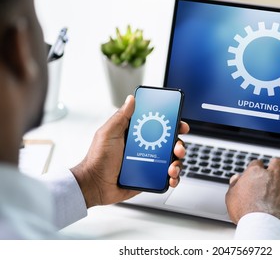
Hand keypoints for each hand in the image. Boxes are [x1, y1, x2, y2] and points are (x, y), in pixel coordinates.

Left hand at [71, 95, 189, 207]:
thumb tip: (131, 99)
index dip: (173, 124)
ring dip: (178, 162)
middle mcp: (145, 147)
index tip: (180, 125)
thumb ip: (121, 116)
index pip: (159, 126)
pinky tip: (171, 177)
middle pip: (170, 143)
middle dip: (179, 144)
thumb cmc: (98, 159)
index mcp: (137, 135)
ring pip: (172, 160)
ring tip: (171, 167)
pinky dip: (174, 177)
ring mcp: (149, 162)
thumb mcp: (108, 133)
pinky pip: (167, 176)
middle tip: (178, 148)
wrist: (94, 184)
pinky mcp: (150, 177)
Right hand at [225, 158, 279, 228]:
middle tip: (278, 167)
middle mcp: (273, 176)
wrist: (260, 225)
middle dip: (277, 164)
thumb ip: (234, 186)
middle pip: (278, 162)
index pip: (257, 163)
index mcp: (255, 173)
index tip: (258, 170)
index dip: (257, 166)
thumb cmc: (245, 212)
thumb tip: (236, 179)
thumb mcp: (231, 197)